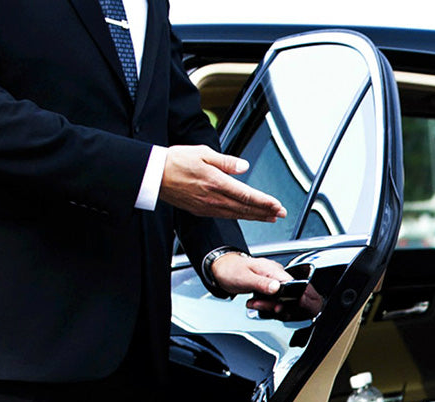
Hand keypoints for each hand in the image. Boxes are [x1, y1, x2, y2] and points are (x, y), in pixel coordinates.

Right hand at [160, 145, 286, 221]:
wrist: (154, 175)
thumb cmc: (175, 161)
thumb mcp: (202, 152)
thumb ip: (226, 161)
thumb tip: (243, 167)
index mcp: (215, 182)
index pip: (246, 195)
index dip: (264, 202)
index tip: (277, 204)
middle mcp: (213, 198)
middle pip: (245, 208)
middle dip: (265, 211)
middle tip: (280, 213)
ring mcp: (207, 207)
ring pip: (237, 214)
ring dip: (255, 216)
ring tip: (269, 217)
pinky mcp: (201, 210)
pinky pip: (225, 215)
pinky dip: (240, 216)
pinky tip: (247, 215)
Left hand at [210, 253, 292, 304]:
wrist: (221, 269)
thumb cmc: (230, 270)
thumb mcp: (244, 278)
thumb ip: (261, 283)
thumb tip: (276, 288)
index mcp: (272, 269)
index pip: (290, 284)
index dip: (286, 298)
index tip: (276, 306)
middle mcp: (275, 274)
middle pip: (285, 294)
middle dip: (271, 304)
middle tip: (257, 304)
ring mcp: (272, 281)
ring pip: (278, 299)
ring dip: (266, 305)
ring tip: (252, 303)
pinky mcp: (267, 287)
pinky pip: (271, 299)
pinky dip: (263, 304)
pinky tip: (254, 302)